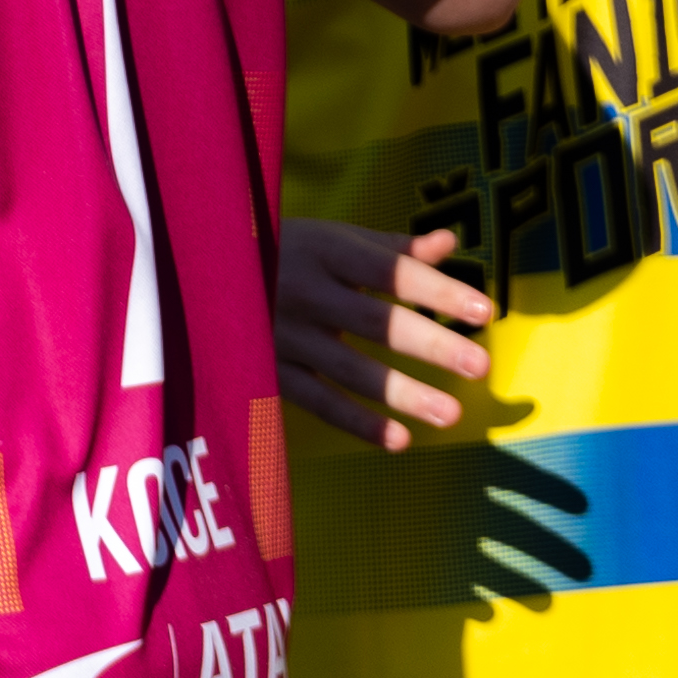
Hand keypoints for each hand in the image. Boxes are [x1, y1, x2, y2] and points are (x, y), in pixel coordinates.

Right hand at [278, 216, 495, 447]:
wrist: (194, 267)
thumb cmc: (282, 250)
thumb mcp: (331, 238)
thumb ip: (390, 248)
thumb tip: (449, 244)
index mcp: (328, 250)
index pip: (393, 272)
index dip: (438, 291)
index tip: (484, 311)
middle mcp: (306, 290)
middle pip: (376, 321)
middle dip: (431, 344)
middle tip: (482, 367)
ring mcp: (284, 333)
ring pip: (350, 369)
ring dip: (402, 394)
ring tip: (451, 414)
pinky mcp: (266, 370)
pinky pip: (316, 400)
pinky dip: (356, 422)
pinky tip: (398, 439)